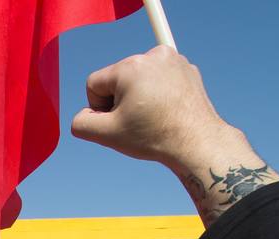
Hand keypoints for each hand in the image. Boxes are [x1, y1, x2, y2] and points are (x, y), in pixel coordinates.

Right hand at [70, 46, 277, 223]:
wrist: (197, 142)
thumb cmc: (153, 137)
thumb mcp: (107, 135)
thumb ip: (81, 123)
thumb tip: (83, 115)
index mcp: (129, 67)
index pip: (94, 84)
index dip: (100, 108)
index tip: (120, 122)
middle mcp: (151, 55)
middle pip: (117, 78)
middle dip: (122, 100)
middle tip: (140, 121)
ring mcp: (172, 59)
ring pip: (139, 77)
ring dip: (140, 95)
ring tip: (155, 116)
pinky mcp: (186, 68)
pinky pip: (159, 77)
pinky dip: (159, 92)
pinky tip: (167, 109)